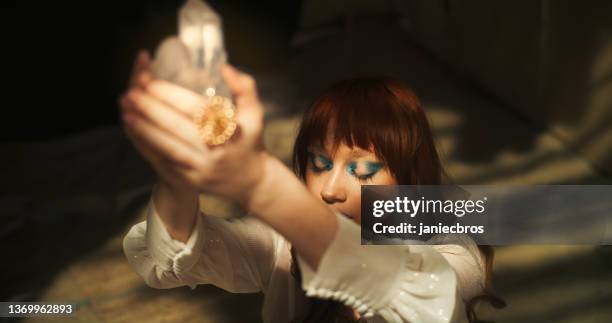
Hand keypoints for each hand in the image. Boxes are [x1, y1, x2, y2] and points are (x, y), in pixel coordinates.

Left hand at [119, 50, 266, 203]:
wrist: (252, 182)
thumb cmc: (250, 141)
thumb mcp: (255, 113)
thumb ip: (244, 86)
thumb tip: (224, 67)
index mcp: (230, 131)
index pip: (197, 110)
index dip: (171, 95)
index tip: (151, 83)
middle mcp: (215, 151)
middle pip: (177, 127)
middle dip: (151, 109)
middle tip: (131, 94)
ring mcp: (201, 168)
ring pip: (167, 146)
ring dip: (144, 129)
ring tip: (126, 112)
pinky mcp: (191, 180)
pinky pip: (165, 161)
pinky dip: (148, 146)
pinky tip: (135, 132)